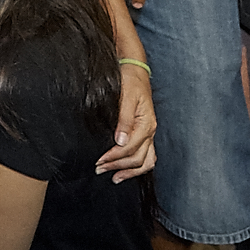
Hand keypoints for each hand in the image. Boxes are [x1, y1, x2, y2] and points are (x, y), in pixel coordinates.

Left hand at [96, 62, 155, 181]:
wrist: (136, 71)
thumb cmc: (130, 81)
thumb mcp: (126, 97)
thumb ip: (124, 119)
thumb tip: (120, 141)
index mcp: (146, 123)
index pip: (130, 148)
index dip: (114, 157)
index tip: (100, 161)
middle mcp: (150, 131)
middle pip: (137, 158)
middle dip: (118, 166)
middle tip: (99, 169)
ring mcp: (149, 133)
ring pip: (146, 161)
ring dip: (129, 171)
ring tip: (114, 178)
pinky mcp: (146, 134)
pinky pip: (147, 156)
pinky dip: (137, 167)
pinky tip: (125, 170)